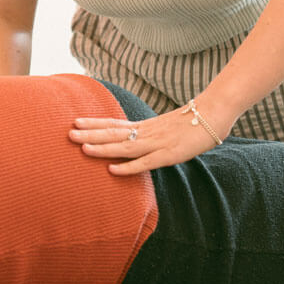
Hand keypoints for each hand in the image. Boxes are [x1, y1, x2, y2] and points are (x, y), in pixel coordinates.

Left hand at [68, 100, 229, 175]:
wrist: (215, 113)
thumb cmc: (193, 121)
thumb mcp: (167, 126)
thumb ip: (152, 132)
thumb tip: (139, 136)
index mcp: (146, 125)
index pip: (115, 123)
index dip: (95, 123)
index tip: (75, 121)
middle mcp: (147, 132)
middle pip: (115, 133)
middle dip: (91, 134)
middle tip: (69, 134)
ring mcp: (157, 143)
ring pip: (124, 146)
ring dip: (103, 148)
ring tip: (83, 148)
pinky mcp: (169, 155)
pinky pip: (144, 163)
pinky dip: (127, 167)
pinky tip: (112, 170)